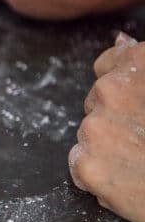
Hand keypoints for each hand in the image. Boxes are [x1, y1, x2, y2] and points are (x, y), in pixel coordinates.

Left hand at [69, 32, 144, 221]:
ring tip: (144, 161)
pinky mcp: (86, 166)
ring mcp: (94, 128)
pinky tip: (130, 180)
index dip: (122, 85)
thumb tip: (120, 42)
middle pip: (96, 103)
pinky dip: (100, 175)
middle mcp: (109, 90)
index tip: (138, 103)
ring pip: (89, 135)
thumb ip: (140, 61)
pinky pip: (82, 166)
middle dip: (117, 118)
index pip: (108, 65)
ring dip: (109, 147)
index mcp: (138, 64)